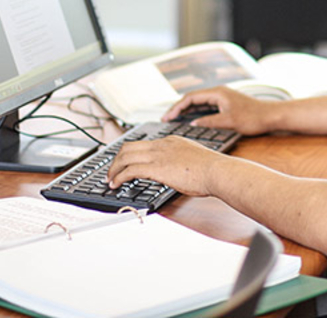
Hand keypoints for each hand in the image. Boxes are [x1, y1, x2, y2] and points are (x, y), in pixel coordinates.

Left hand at [107, 135, 224, 195]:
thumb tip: (176, 171)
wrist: (216, 171)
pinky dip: (119, 177)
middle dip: (116, 160)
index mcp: (171, 141)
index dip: (130, 153)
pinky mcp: (157, 168)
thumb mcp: (193, 158)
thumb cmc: (211, 169)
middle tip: (111, 171)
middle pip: (129, 147)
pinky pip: (130, 170)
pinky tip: (116, 184)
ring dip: (114, 169)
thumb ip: (181, 161)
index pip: (144, 144)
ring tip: (110, 180)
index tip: (125, 162)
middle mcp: (162, 145)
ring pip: (125, 156)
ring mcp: (159, 155)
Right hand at [163, 86, 277, 134]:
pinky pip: (206, 106)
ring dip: (186, 110)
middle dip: (178, 108)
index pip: (190, 98)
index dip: (176, 107)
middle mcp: (219, 93)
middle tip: (166, 119)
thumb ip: (209, 122)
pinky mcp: (226, 104)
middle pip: (192, 98)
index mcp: (218, 93)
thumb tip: (193, 124)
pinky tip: (191, 120)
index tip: (167, 117)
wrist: (272, 116)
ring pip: (199, 102)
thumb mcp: (229, 122)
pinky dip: (196, 112)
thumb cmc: (254, 117)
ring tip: (174, 120)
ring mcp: (222, 98)